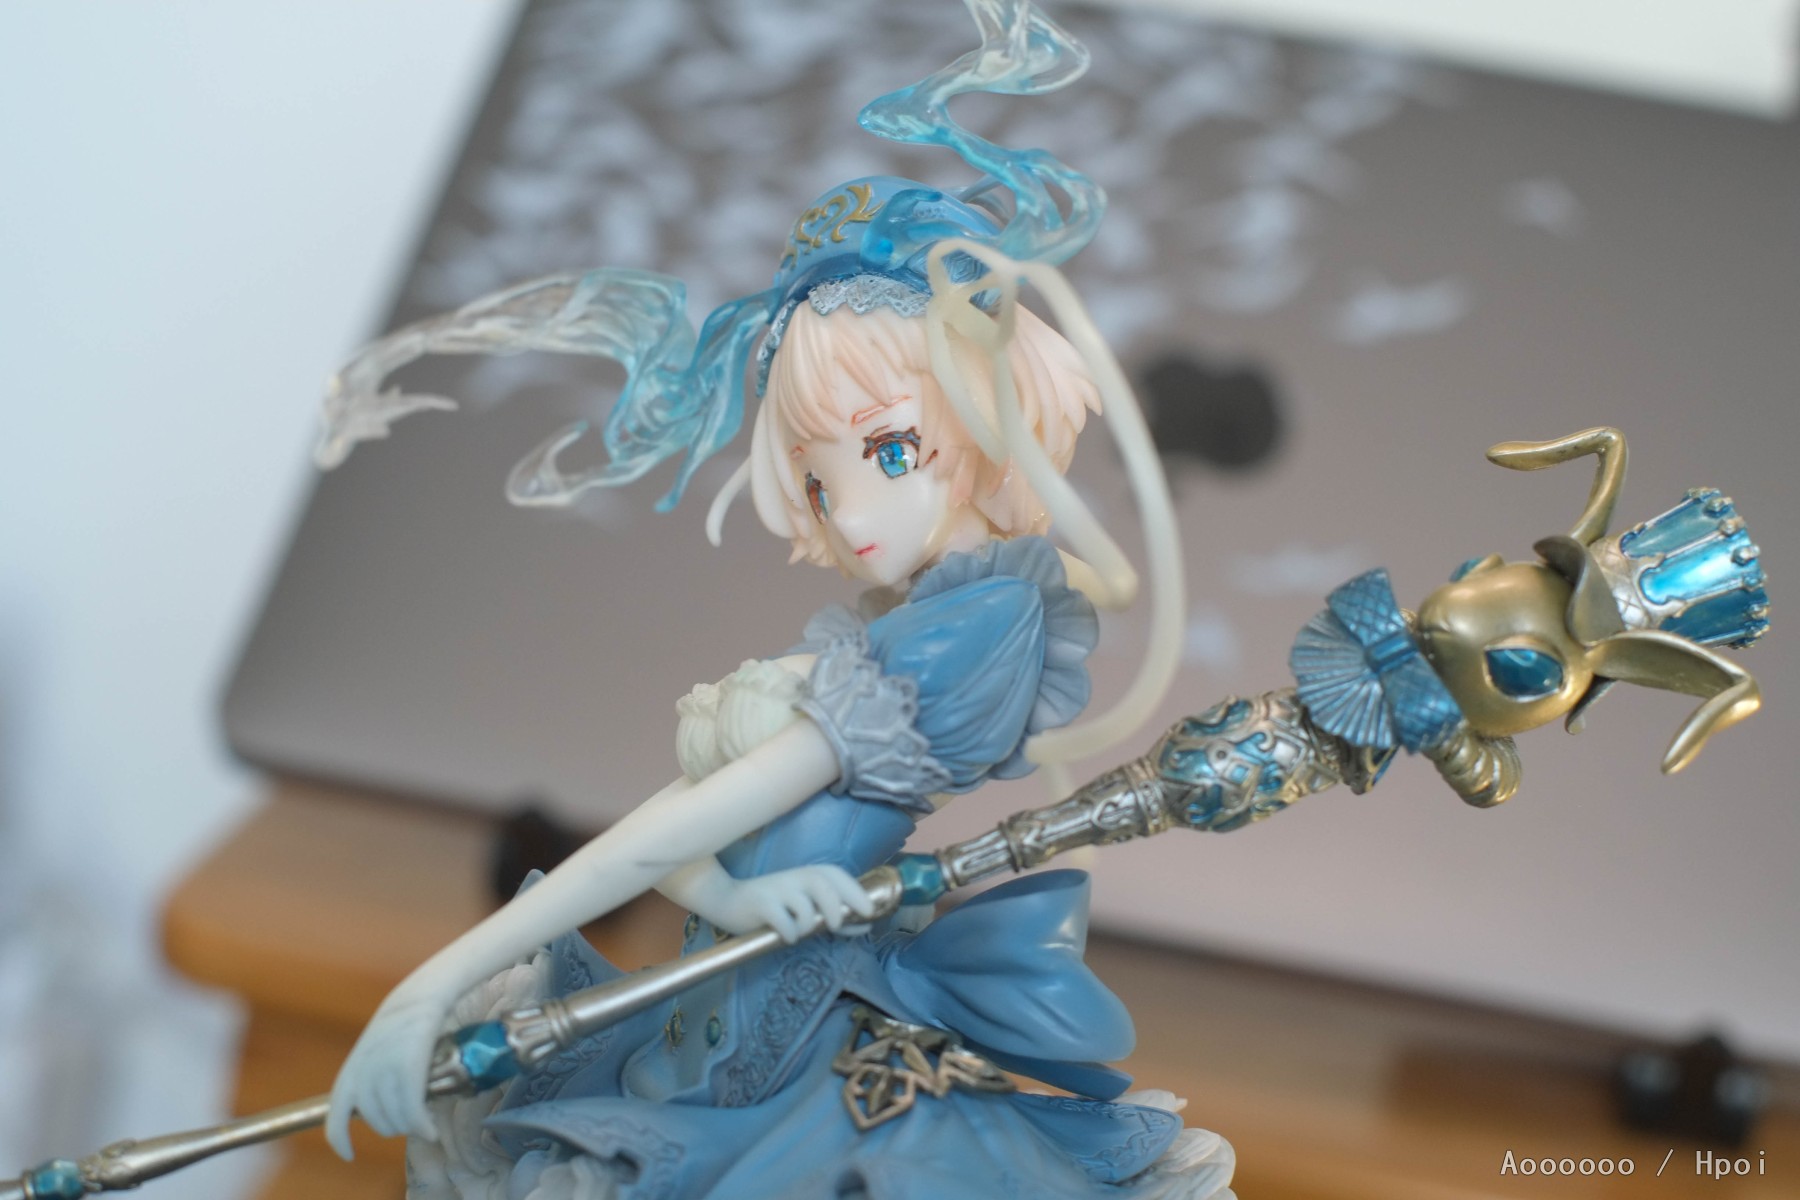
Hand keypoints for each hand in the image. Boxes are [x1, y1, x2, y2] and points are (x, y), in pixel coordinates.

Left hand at [324, 985, 448, 1158]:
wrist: (419, 996)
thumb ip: (366, 1079)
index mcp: (349, 1074)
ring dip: (411, 1127)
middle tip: (410, 1121)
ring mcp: (385, 1072)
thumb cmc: (399, 1025)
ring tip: (423, 1123)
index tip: (349, 1156)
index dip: (339, 1142)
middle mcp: (363, 1076)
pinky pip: (413, 1111)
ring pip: (396, 1119)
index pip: (334, 1118)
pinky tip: (430, 1130)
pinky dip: (422, 1126)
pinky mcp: (408, 1068)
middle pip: (375, 1122)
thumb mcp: (371, 1052)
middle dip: (393, 1127)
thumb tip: (373, 1108)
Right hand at [714, 864, 875, 942]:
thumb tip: (867, 925)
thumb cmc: (773, 906)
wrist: (727, 901)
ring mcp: (776, 889)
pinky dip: (789, 931)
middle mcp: (794, 878)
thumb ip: (834, 917)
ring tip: (800, 932)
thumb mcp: (805, 909)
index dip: (855, 890)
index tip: (869, 911)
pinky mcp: (759, 903)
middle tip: (834, 925)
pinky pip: (781, 919)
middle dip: (835, 906)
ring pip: (803, 904)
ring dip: (808, 923)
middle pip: (823, 883)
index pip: (836, 874)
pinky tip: (786, 936)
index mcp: (807, 875)